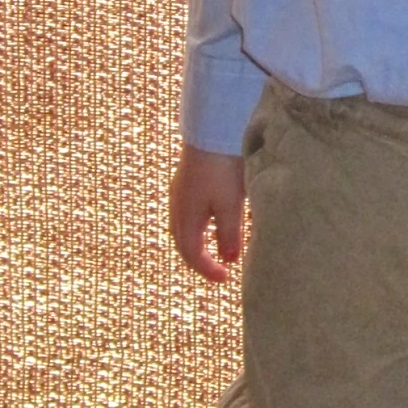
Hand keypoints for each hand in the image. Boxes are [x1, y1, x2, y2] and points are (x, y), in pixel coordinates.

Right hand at [170, 143, 246, 281]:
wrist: (212, 128)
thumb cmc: (221, 168)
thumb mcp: (230, 206)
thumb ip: (229, 234)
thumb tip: (228, 259)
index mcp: (186, 216)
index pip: (191, 253)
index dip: (207, 269)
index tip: (224, 279)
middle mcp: (178, 205)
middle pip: (183, 241)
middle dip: (199, 258)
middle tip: (217, 269)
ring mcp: (181, 190)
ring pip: (186, 225)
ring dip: (199, 240)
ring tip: (217, 247)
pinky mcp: (189, 177)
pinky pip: (190, 210)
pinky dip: (201, 223)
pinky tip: (214, 218)